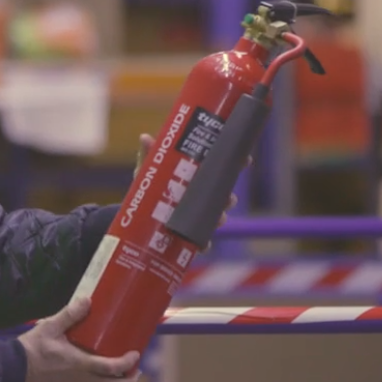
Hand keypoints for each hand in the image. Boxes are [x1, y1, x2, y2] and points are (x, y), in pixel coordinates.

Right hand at [17, 297, 141, 381]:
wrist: (13, 371)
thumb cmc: (32, 350)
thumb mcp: (50, 328)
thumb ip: (69, 315)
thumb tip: (87, 299)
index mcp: (80, 364)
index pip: (111, 368)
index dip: (127, 363)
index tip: (135, 354)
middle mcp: (81, 378)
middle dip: (128, 379)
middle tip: (136, 369)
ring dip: (113, 378)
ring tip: (118, 366)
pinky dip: (98, 377)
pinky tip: (93, 364)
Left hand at [134, 133, 248, 248]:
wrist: (134, 214)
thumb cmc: (147, 187)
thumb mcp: (147, 170)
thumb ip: (148, 155)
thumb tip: (145, 137)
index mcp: (196, 178)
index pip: (221, 169)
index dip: (236, 164)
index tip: (246, 160)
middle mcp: (201, 197)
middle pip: (223, 196)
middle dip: (228, 197)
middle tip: (229, 198)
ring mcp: (197, 216)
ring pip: (216, 217)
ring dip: (220, 218)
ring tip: (219, 219)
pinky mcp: (188, 235)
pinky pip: (200, 241)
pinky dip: (204, 244)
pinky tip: (204, 245)